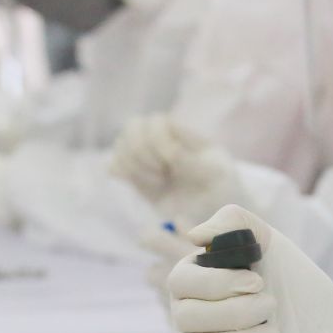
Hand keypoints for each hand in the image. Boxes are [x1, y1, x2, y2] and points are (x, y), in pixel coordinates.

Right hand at [111, 114, 248, 229]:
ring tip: (158, 182)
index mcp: (182, 130)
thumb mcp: (216, 175)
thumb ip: (193, 163)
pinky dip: (123, 175)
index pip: (157, 122)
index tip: (171, 163)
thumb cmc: (220, 188)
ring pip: (120, 145)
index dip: (159, 142)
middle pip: (133, 127)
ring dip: (134, 167)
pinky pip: (113, 165)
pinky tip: (145, 185)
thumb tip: (169, 154)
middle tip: (163, 174)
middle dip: (142, 153)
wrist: (212, 211)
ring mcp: (145, 153)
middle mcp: (160, 136)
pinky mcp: (134, 172)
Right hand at [165, 205, 332, 332]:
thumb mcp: (269, 241)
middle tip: (272, 308)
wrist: (318, 325)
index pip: (181, 281)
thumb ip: (234, 222)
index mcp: (194, 277)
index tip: (257, 282)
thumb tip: (196, 235)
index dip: (217, 284)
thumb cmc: (289, 282)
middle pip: (187, 317)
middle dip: (238, 314)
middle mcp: (185, 311)